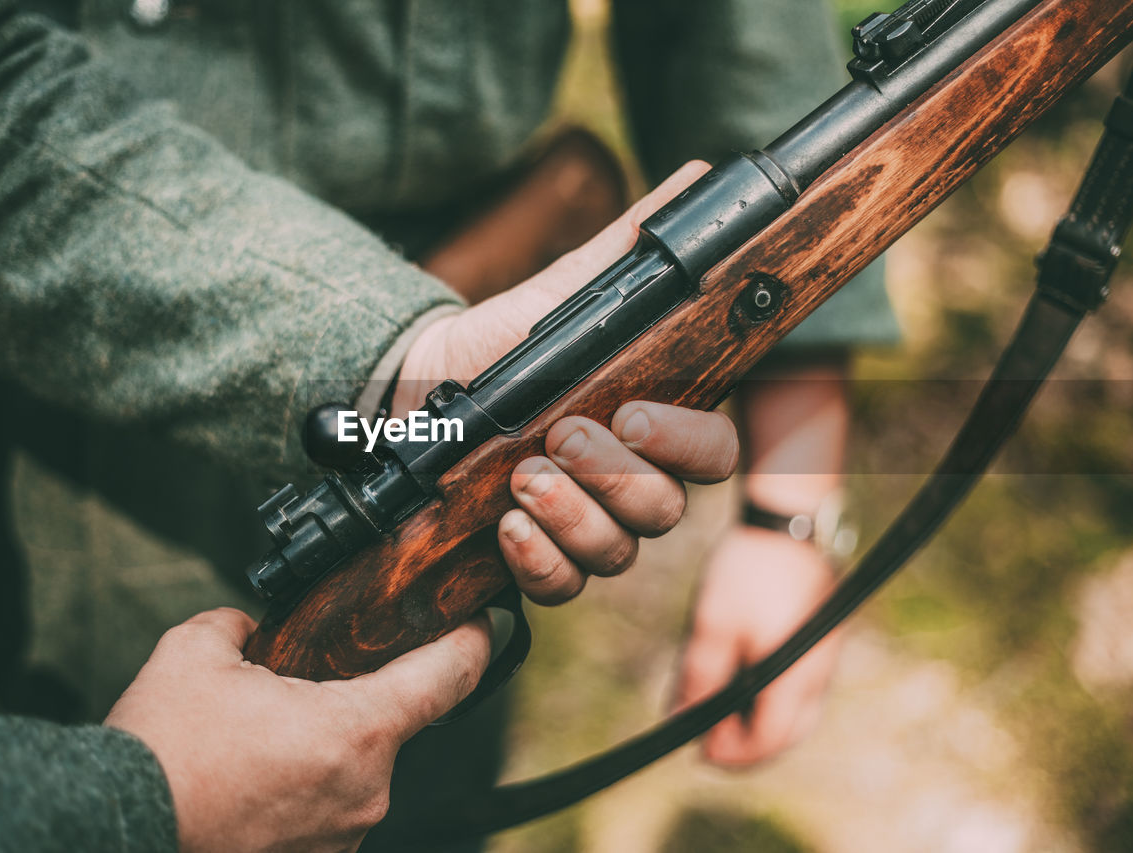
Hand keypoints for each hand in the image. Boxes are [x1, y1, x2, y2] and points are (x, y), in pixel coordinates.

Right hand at [105, 607, 489, 852]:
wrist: (112, 829)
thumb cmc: (161, 753)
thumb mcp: (196, 652)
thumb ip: (239, 623)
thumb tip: (249, 627)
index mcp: (357, 731)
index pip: (449, 677)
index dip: (473, 641)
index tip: (481, 623)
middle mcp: (366, 793)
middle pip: (388, 723)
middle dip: (348, 698)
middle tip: (295, 687)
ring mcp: (343, 838)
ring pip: (352, 770)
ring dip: (319, 749)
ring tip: (254, 744)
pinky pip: (326, 810)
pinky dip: (300, 788)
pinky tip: (250, 779)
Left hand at [397, 161, 738, 603]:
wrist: (421, 387)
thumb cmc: (506, 344)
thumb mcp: (566, 294)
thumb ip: (631, 247)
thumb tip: (699, 179)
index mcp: (653, 425)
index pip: (712, 455)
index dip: (688, 443)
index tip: (637, 413)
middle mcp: (630, 484)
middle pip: (665, 509)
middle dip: (617, 476)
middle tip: (565, 436)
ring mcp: (585, 526)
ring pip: (617, 552)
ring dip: (575, 517)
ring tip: (524, 476)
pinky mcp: (536, 558)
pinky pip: (560, 586)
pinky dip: (539, 562)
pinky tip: (506, 526)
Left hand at [676, 525, 841, 765]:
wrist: (787, 521)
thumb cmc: (748, 573)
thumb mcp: (711, 626)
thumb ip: (697, 680)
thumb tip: (681, 723)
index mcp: (793, 680)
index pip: (766, 742)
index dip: (729, 754)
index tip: (696, 749)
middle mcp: (818, 676)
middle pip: (785, 733)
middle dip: (744, 743)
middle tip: (704, 733)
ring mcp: (823, 657)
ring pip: (794, 711)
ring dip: (756, 718)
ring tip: (713, 702)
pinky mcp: (820, 639)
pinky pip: (798, 685)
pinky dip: (768, 694)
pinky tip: (737, 674)